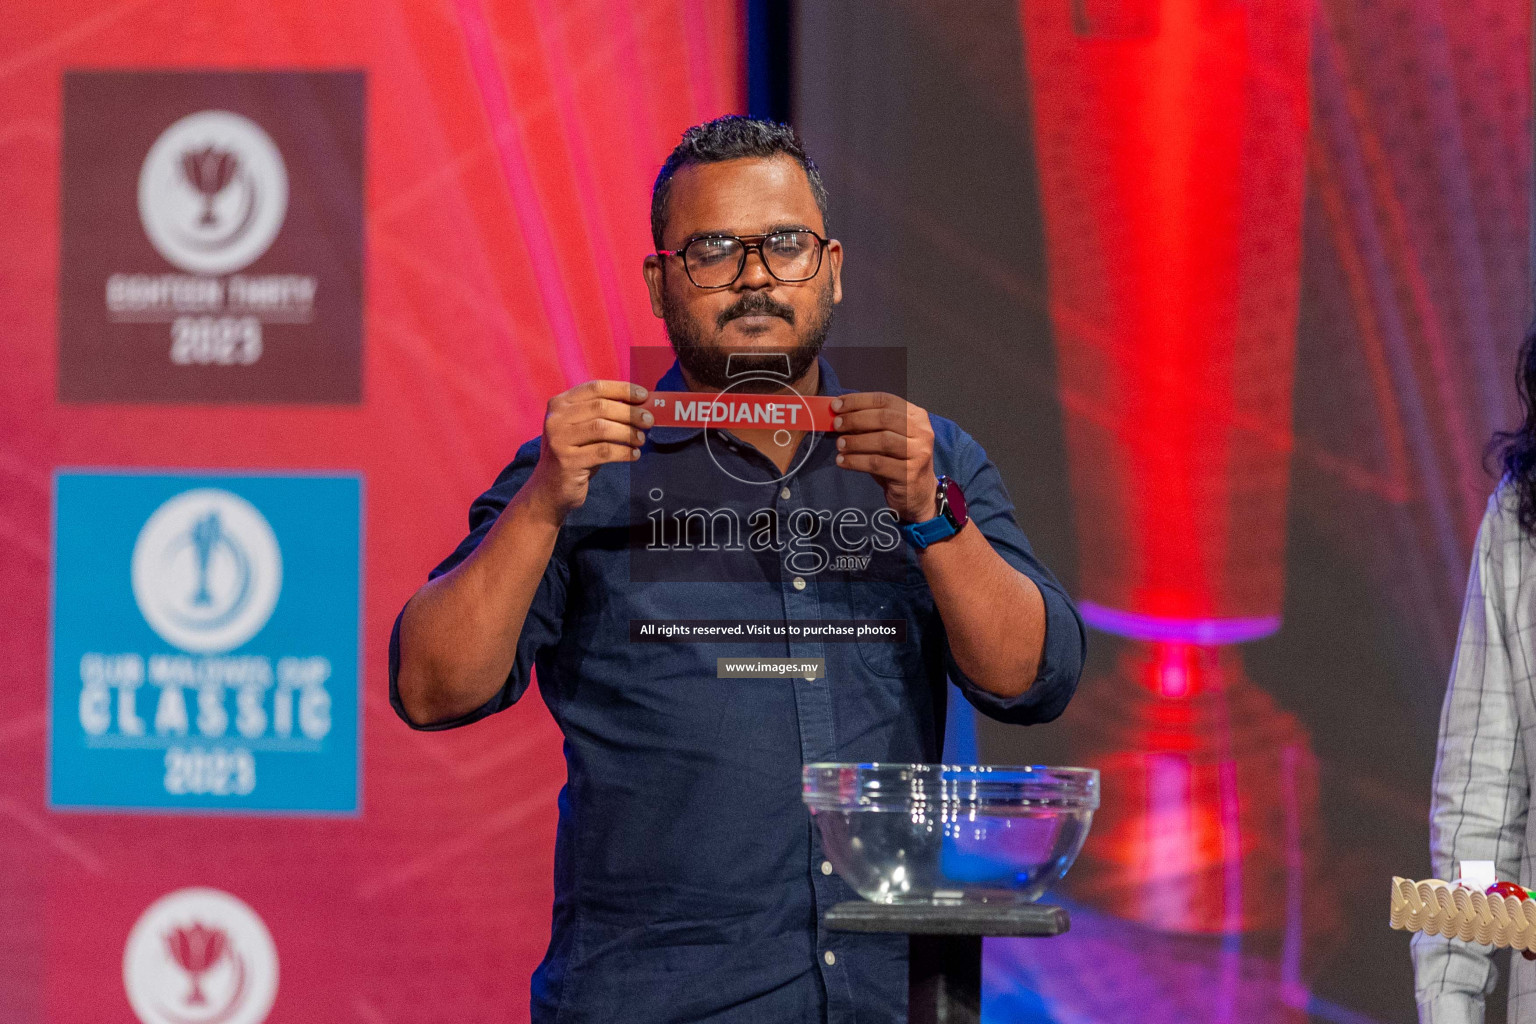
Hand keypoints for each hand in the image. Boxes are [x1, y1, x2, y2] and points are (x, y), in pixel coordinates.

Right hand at [525, 380, 651, 522]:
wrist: (550, 488)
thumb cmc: (575, 454)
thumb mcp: (583, 428)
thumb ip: (603, 414)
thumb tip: (641, 405)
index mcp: (560, 403)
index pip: (596, 387)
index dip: (623, 390)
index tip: (644, 396)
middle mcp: (556, 418)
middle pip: (601, 407)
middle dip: (630, 413)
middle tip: (649, 421)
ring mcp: (559, 439)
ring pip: (603, 428)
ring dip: (628, 433)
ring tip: (641, 439)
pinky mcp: (567, 461)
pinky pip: (604, 452)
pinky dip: (624, 452)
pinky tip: (634, 455)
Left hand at [831, 392, 937, 522]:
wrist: (918, 493)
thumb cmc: (898, 461)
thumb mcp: (887, 439)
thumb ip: (869, 426)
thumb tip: (840, 415)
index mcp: (916, 417)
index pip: (885, 400)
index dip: (858, 401)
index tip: (837, 405)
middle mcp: (922, 432)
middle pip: (884, 418)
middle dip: (855, 419)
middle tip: (836, 424)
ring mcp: (919, 453)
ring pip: (882, 440)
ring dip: (855, 441)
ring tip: (839, 444)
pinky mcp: (910, 473)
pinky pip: (877, 463)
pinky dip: (855, 461)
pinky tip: (842, 461)